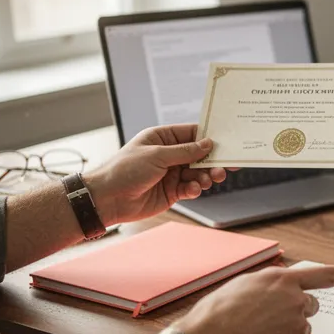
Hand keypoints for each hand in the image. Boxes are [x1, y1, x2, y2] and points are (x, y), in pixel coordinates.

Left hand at [83, 124, 231, 225]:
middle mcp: (168, 155)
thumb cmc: (125, 170)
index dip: (209, 137)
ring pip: (198, 173)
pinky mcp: (172, 191)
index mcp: (162, 138)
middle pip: (199, 155)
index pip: (191, 134)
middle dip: (212, 161)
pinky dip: (194, 189)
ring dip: (206, 176)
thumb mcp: (157, 155)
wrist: (108, 199)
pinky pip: (190, 188)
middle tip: (225, 166)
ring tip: (210, 180)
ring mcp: (171, 174)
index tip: (226, 142)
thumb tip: (208, 144)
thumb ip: (185, 151)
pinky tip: (192, 190)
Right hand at [175, 265, 333, 333]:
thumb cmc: (216, 314)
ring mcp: (296, 325)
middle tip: (267, 320)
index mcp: (281, 279)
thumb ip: (268, 284)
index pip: (323, 275)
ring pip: (301, 329)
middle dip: (295, 312)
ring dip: (285, 332)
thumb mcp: (242, 285)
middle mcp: (294, 300)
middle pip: (311, 306)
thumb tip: (278, 290)